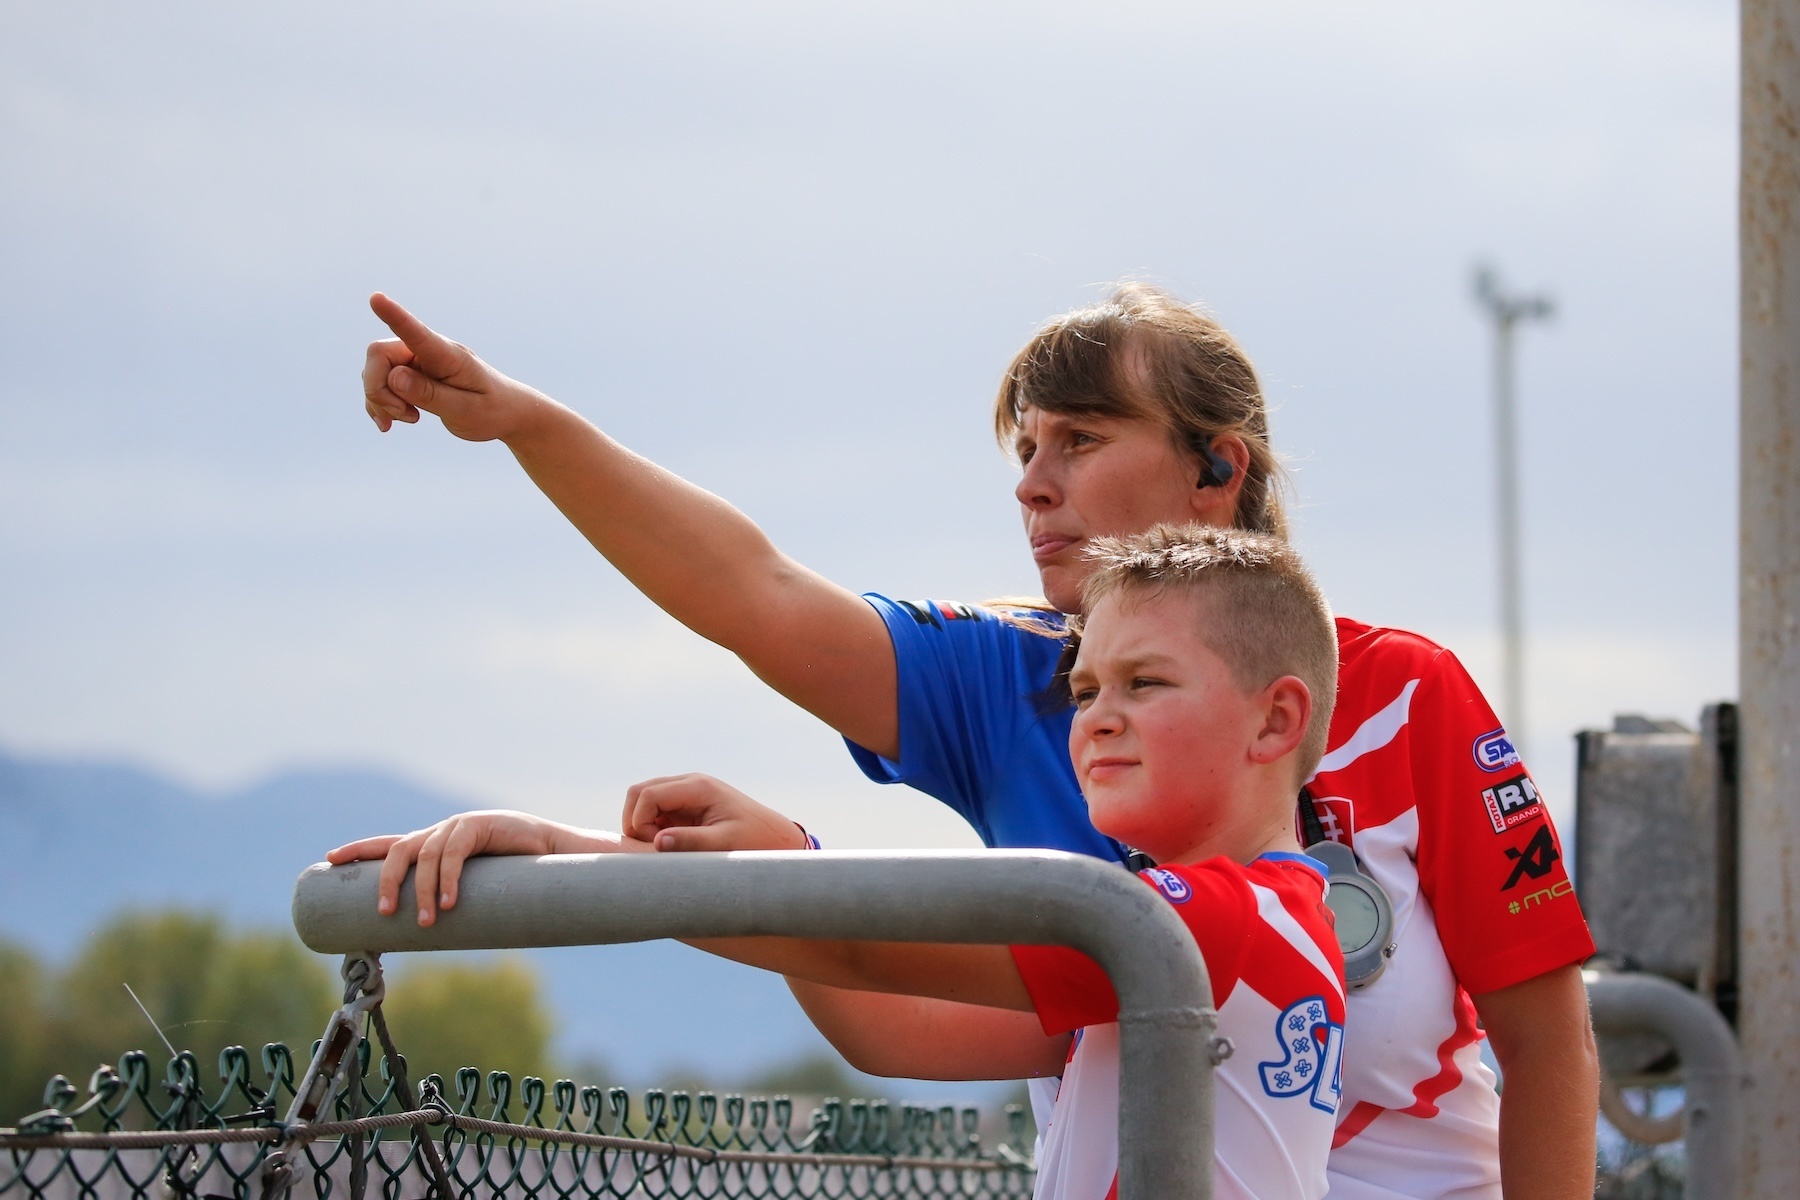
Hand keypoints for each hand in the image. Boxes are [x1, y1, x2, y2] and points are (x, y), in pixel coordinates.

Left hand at [326, 810, 651, 925]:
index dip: (360, 850)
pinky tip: (448, 902)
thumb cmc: (516, 878)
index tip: (329, 860)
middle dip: (386, 879)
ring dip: (422, 890)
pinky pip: (455, 851)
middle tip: (386, 913)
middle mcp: (442, 831)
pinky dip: (448, 878)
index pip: (390, 844)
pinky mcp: (481, 825)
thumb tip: (425, 939)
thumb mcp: (475, 891)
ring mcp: (460, 825)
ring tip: (427, 920)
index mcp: (436, 843)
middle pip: (399, 849)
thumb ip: (452, 902)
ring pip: (426, 854)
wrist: (559, 855)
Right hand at [362, 293, 553, 439]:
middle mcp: (428, 352)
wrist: (505, 413)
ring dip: (381, 400)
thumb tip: (394, 376)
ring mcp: (416, 362)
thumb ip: (430, 394)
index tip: (376, 298)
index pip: (416, 333)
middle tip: (404, 415)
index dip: (394, 316)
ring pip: (375, 371)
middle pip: (380, 355)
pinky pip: (379, 383)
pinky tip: (391, 422)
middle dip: (379, 389)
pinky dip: (380, 404)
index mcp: (448, 356)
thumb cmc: (491, 410)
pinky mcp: (410, 376)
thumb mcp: (466, 411)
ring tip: (410, 419)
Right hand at [622, 774, 807, 851]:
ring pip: (643, 801)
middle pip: (639, 792)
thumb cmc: (753, 840)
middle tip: (652, 848)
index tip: (653, 846)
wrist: (774, 837)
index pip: (646, 794)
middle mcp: (688, 783)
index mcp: (697, 786)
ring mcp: (685, 792)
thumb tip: (657, 842)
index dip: (639, 822)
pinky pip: (655, 811)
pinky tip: (670, 844)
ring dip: (642, 825)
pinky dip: (652, 828)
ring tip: (664, 847)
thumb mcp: (724, 844)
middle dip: (635, 821)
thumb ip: (691, 842)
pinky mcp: (685, 804)